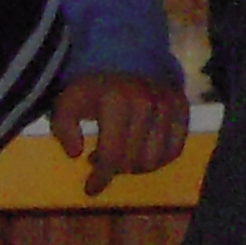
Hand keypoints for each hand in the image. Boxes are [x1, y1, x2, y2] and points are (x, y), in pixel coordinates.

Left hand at [52, 72, 188, 192]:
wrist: (123, 55)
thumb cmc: (92, 85)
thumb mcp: (67, 103)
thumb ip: (64, 128)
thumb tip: (77, 154)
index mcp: (117, 102)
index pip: (112, 155)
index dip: (100, 178)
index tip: (90, 189)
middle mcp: (147, 102)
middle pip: (133, 161)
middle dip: (115, 170)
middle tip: (102, 164)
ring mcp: (167, 103)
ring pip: (155, 159)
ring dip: (136, 166)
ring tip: (121, 157)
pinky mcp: (181, 105)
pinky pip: (175, 148)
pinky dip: (159, 159)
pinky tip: (143, 154)